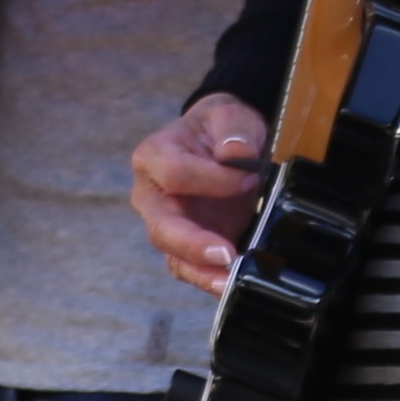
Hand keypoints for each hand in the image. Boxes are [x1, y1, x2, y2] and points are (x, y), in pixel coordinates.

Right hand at [131, 94, 275, 294]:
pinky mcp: (185, 245)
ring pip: (173, 255)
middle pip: (162, 226)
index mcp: (154, 156)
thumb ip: (233, 130)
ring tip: (229, 282)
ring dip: (202, 272)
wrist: (224, 144)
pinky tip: (231, 285)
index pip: (174, 174)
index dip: (213, 179)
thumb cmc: (221, 129)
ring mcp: (167, 225)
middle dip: (193, 243)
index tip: (248, 176)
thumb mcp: (230, 116)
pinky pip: (190, 268)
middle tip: (226, 254)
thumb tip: (236, 154)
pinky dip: (209, 279)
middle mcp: (151, 196)